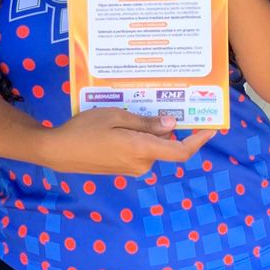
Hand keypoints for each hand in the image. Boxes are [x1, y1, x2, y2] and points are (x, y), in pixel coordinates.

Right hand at [41, 108, 215, 175]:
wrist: (58, 151)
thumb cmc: (84, 129)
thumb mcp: (115, 116)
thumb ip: (146, 122)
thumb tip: (172, 124)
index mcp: (141, 149)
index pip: (180, 151)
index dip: (198, 141)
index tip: (211, 128)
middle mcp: (141, 163)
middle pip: (166, 145)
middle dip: (170, 127)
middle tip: (168, 102)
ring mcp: (132, 168)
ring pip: (153, 146)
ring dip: (152, 130)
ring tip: (139, 107)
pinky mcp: (123, 167)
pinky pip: (141, 150)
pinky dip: (141, 136)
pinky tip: (126, 122)